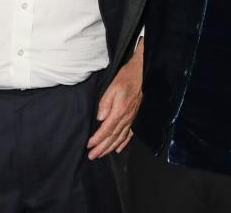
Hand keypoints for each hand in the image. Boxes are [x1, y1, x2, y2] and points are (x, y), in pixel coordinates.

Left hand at [86, 38, 143, 159]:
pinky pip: (129, 134)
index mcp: (119, 111)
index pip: (106, 130)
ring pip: (120, 138)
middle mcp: (126, 118)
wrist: (142, 73)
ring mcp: (132, 119)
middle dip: (102, 148)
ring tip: (101, 155)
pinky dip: (123, 143)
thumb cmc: (126, 78)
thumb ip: (105, 103)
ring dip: (110, 148)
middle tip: (92, 156)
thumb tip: (100, 118)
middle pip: (112, 137)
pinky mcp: (135, 117)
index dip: (97, 139)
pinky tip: (118, 149)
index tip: (88, 146)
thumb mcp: (112, 87)